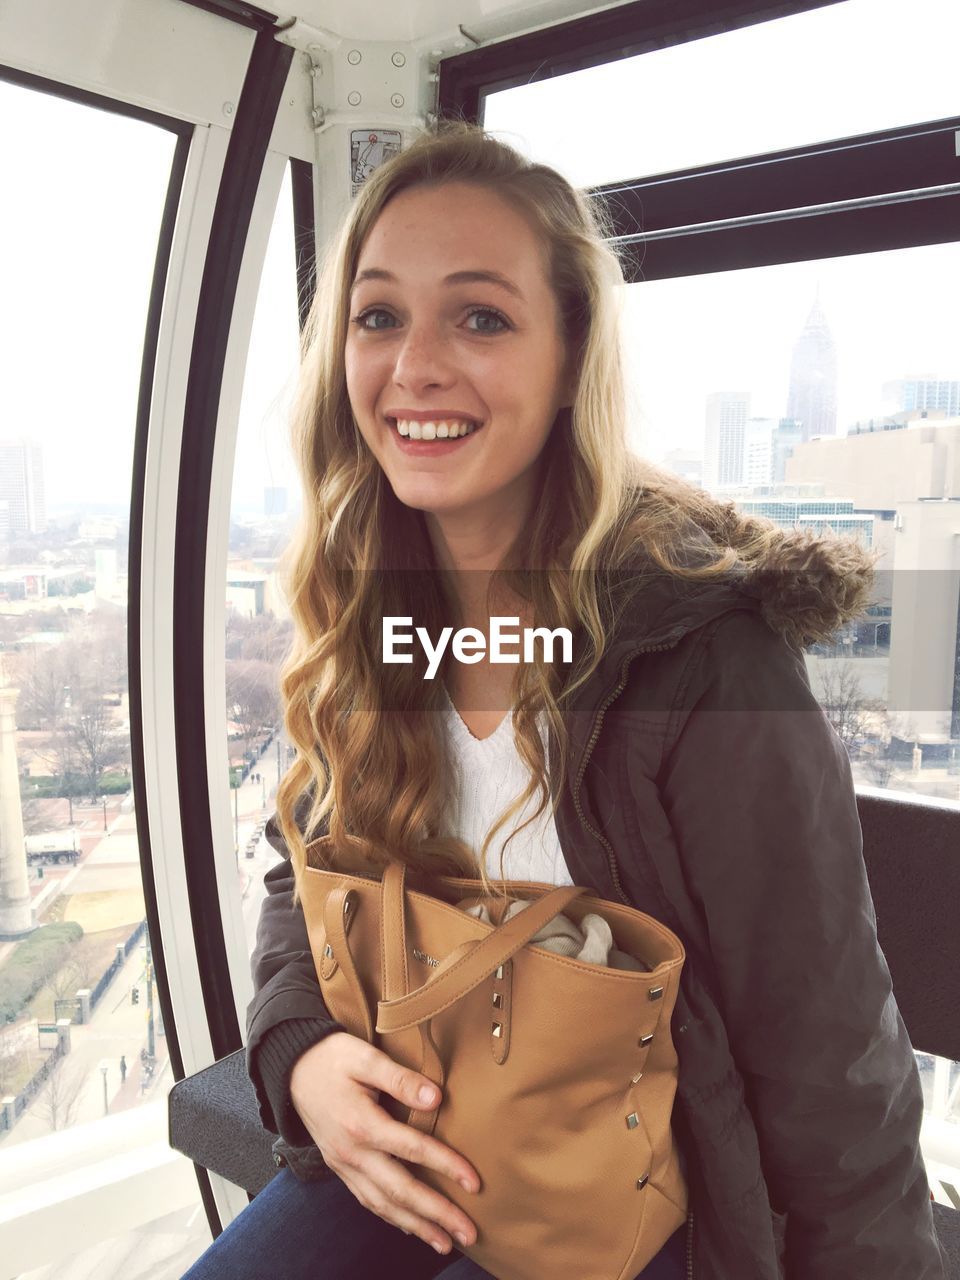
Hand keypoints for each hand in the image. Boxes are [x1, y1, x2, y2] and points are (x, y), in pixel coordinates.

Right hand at [290, 1031, 480, 1255]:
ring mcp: (344, 1164)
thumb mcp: (365, 1057)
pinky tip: (409, 1227)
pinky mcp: (340, 1168)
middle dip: (436, 1214)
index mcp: (362, 1123)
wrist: (292, 1069)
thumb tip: (436, 1098)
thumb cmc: (332, 1058)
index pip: (412, 1150)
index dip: (446, 1166)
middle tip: (468, 1233)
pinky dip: (390, 1218)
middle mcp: (352, 1153)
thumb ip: (400, 1078)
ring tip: (444, 1242)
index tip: (474, 1183)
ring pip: (383, 1204)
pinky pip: (367, 1200)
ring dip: (416, 1226)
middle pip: (400, 1191)